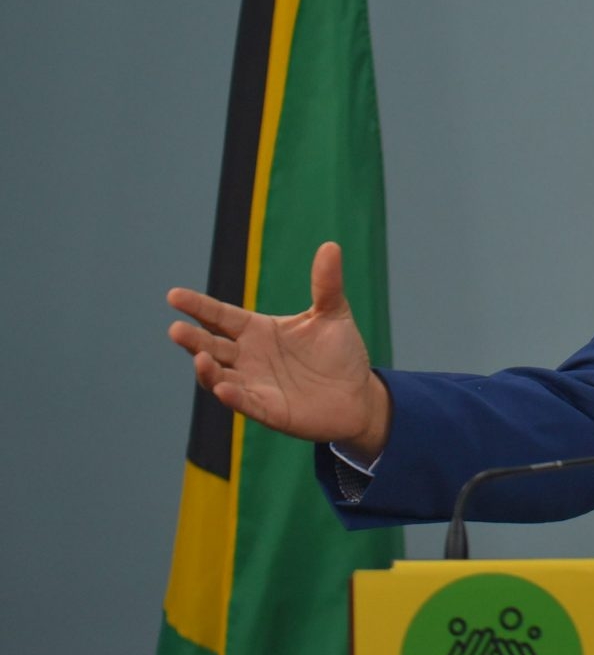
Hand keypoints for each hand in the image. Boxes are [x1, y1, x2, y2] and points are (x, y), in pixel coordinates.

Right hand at [166, 241, 388, 458]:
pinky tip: (224, 388)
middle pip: (211, 345)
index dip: (198, 306)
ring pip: (219, 376)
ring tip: (199, 357)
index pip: (220, 315)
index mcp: (257, 330)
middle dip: (192, 339)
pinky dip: (233, 396)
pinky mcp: (267, 409)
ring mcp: (254, 384)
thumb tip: (331, 245)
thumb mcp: (333, 313)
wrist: (358, 394)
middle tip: (175, 329)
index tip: (173, 295)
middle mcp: (248, 357)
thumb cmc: (340, 352)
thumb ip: (326, 284)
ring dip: (206, 369)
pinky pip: (245, 402)